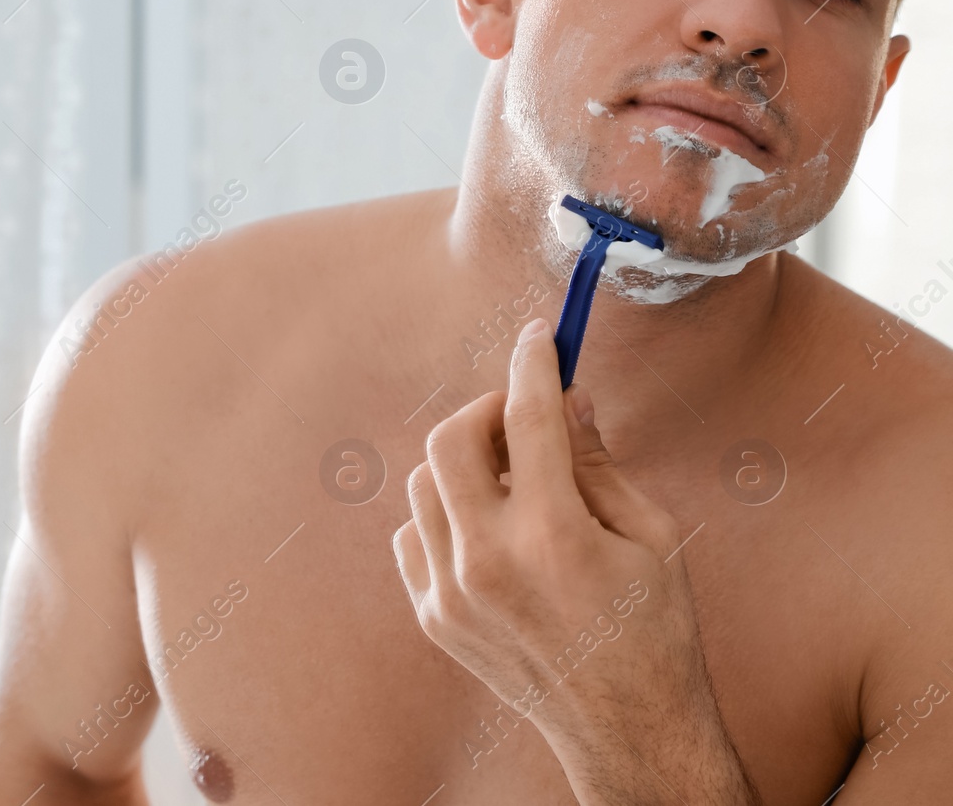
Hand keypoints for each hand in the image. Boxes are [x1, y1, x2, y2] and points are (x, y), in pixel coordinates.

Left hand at [392, 318, 756, 804]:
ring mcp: (450, 592)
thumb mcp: (652, 535)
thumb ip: (598, 462)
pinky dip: (446, 516)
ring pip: (424, 484)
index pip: (528, 417)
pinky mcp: (432, 614)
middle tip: (521, 418)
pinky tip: (492, 531)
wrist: (627, 730)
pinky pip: (416, 533)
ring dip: (466, 466)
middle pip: (449, 440)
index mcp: (554, 536)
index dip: (534, 364)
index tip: (538, 338)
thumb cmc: (655, 629)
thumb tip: (566, 398)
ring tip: (517, 485)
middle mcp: (488, 561)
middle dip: (485, 411)